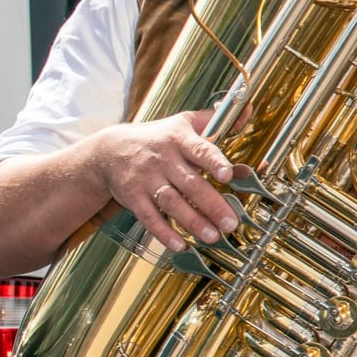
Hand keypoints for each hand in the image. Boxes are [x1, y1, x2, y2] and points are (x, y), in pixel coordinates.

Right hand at [91, 110, 237, 250]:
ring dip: (192, 221)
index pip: (199, 149)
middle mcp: (163, 160)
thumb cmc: (159, 137)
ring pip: (171, 202)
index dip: (214, 161)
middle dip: (211, 204)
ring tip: (212, 237)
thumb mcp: (184, 122)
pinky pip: (149, 217)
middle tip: (231, 222)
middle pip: (189, 183)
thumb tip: (246, 110)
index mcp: (180, 140)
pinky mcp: (133, 197)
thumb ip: (215, 121)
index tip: (228, 174)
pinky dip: (164, 233)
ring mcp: (146, 180)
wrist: (110, 150)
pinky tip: (180, 245)